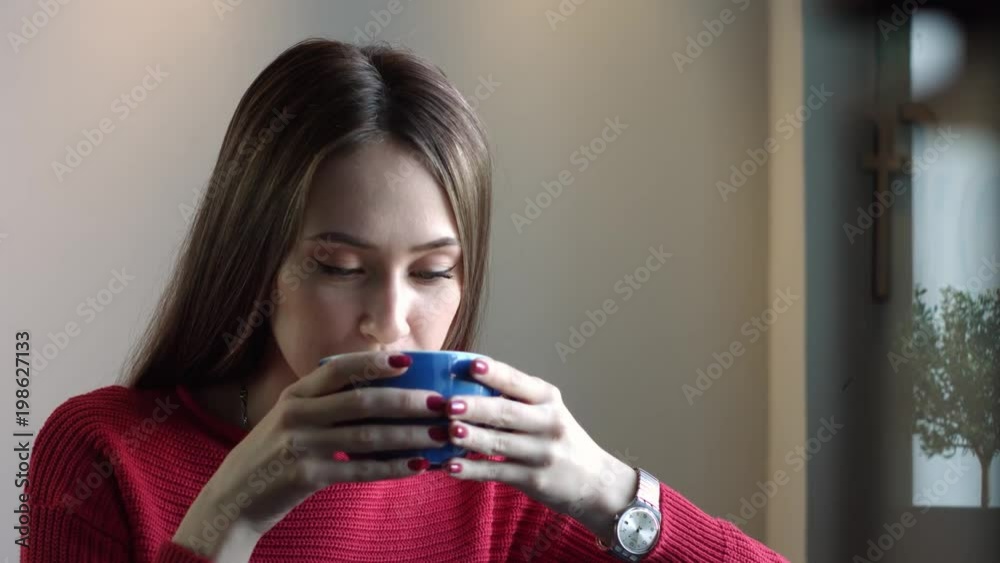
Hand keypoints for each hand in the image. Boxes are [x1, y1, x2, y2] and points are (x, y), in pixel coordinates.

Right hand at [172, 351, 446, 558]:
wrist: (233, 499)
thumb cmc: (273, 455)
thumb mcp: (290, 419)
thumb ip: (325, 403)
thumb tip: (381, 389)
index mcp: (295, 395)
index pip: (339, 370)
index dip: (375, 364)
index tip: (410, 360)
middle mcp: (297, 415)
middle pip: (363, 402)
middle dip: (407, 401)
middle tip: (440, 402)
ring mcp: (301, 446)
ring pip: (368, 437)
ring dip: (409, 435)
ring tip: (440, 435)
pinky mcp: (306, 477)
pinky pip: (359, 470)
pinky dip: (391, 468)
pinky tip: (417, 465)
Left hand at [440, 357, 638, 542]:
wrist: (594, 481)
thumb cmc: (558, 438)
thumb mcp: (547, 411)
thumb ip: (514, 399)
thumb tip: (462, 384)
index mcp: (547, 399)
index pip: (518, 382)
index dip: (495, 373)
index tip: (472, 365)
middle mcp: (548, 423)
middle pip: (507, 413)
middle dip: (476, 408)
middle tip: (449, 404)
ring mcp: (541, 453)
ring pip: (499, 444)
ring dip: (470, 438)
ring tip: (447, 432)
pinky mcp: (533, 480)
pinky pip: (496, 473)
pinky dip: (472, 470)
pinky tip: (450, 467)